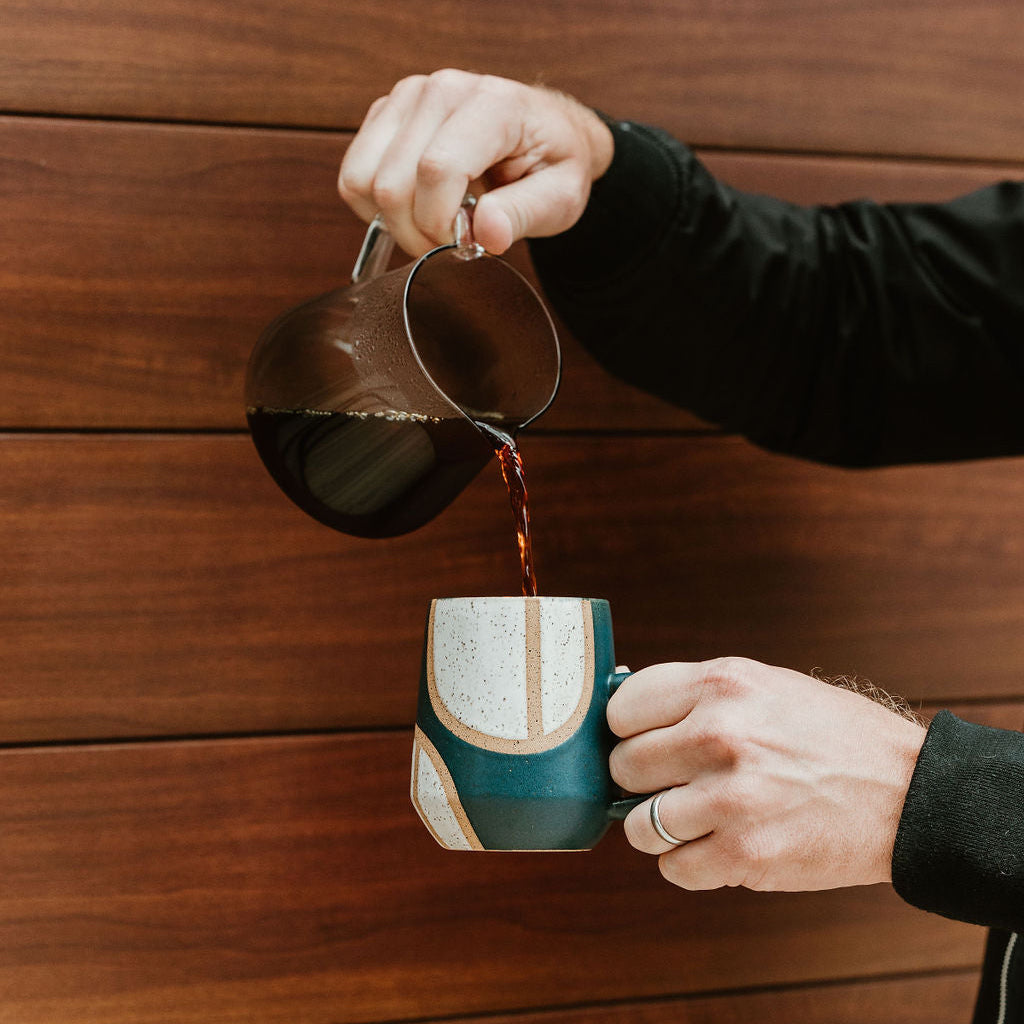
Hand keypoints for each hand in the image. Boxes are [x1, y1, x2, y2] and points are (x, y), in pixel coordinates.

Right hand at [338, 69, 613, 255]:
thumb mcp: (561, 197)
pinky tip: (415, 208)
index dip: (440, 224)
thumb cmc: (554, 162)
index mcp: (492, 105)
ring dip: (392, 222)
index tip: (464, 245)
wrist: (547, 132)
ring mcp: (407, 97)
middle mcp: (441, 91)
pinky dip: (377, 207)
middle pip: (392, 182)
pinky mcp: (387, 113)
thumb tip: (486, 233)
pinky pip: (354, 175)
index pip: (437, 169)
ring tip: (432, 226)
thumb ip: (524, 215)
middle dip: (416, 232)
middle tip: (448, 244)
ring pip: (363, 180)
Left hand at [608, 657, 926, 891]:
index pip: (622, 708)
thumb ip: (696, 696)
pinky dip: (688, 865)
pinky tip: (718, 847)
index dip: (630, 729)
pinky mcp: (746, 853)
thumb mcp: (764, 684)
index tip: (645, 741)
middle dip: (642, 780)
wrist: (908, 791)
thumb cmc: (831, 735)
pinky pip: (673, 869)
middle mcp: (720, 734)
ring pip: (639, 825)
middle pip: (624, 766)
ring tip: (695, 820)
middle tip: (674, 783)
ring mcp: (731, 797)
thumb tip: (624, 716)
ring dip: (660, 829)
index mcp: (722, 683)